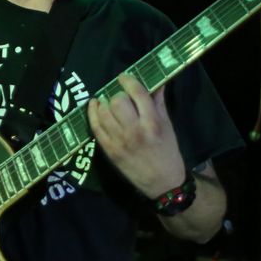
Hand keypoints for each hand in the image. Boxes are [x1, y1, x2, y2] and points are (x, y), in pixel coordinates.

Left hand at [87, 73, 186, 197]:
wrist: (163, 183)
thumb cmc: (168, 152)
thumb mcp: (168, 126)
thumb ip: (159, 103)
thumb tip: (156, 82)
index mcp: (153, 123)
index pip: (137, 93)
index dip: (128, 81)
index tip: (123, 77)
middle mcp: (135, 131)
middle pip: (117, 101)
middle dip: (117, 95)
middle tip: (121, 98)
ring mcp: (120, 142)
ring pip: (104, 113)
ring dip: (104, 104)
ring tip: (107, 103)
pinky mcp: (109, 151)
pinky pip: (95, 128)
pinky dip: (92, 114)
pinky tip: (94, 106)